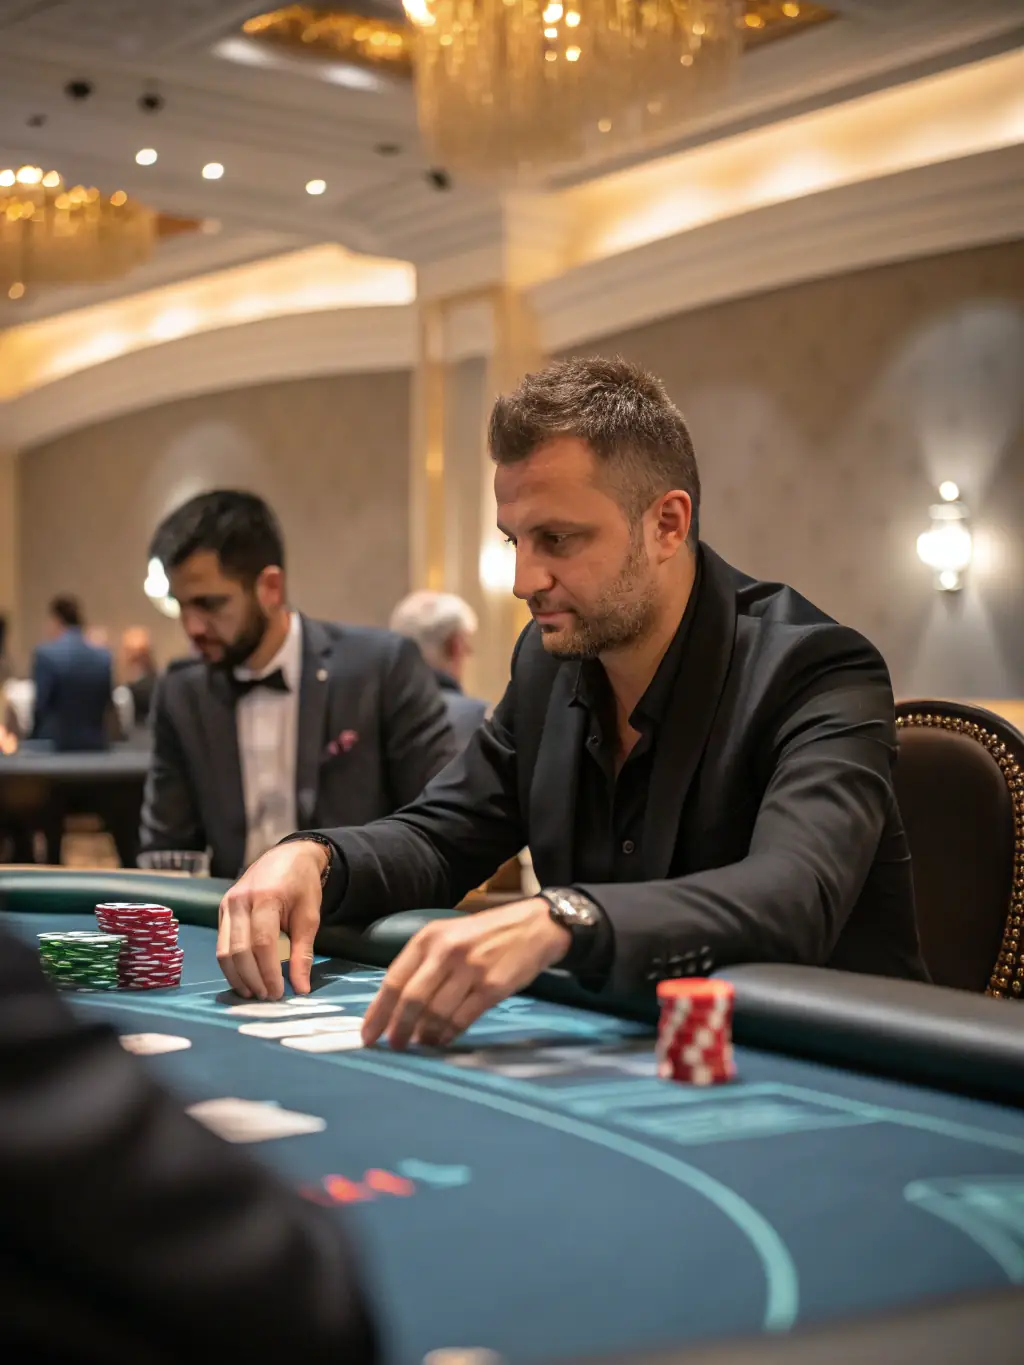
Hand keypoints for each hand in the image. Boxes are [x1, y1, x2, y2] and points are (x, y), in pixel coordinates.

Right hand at [216, 840, 328, 999]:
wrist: (288, 856)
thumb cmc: (302, 885)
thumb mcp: (310, 916)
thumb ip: (303, 952)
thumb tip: (301, 988)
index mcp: (266, 898)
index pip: (262, 943)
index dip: (269, 972)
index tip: (279, 993)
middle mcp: (240, 901)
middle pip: (239, 950)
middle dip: (252, 979)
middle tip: (268, 997)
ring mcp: (227, 904)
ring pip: (224, 951)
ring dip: (238, 977)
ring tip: (255, 993)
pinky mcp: (222, 909)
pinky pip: (221, 944)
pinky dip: (231, 965)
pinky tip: (245, 978)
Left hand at [361, 898, 570, 1050]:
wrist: (534, 927)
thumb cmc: (486, 935)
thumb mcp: (449, 936)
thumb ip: (424, 964)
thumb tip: (397, 1005)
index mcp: (429, 938)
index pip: (394, 979)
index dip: (378, 1012)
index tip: (368, 1035)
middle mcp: (446, 952)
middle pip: (411, 999)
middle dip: (398, 1028)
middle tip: (394, 1045)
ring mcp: (470, 970)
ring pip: (436, 1012)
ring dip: (424, 1034)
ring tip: (421, 1043)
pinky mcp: (492, 987)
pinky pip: (462, 1018)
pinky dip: (449, 1034)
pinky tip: (443, 1039)